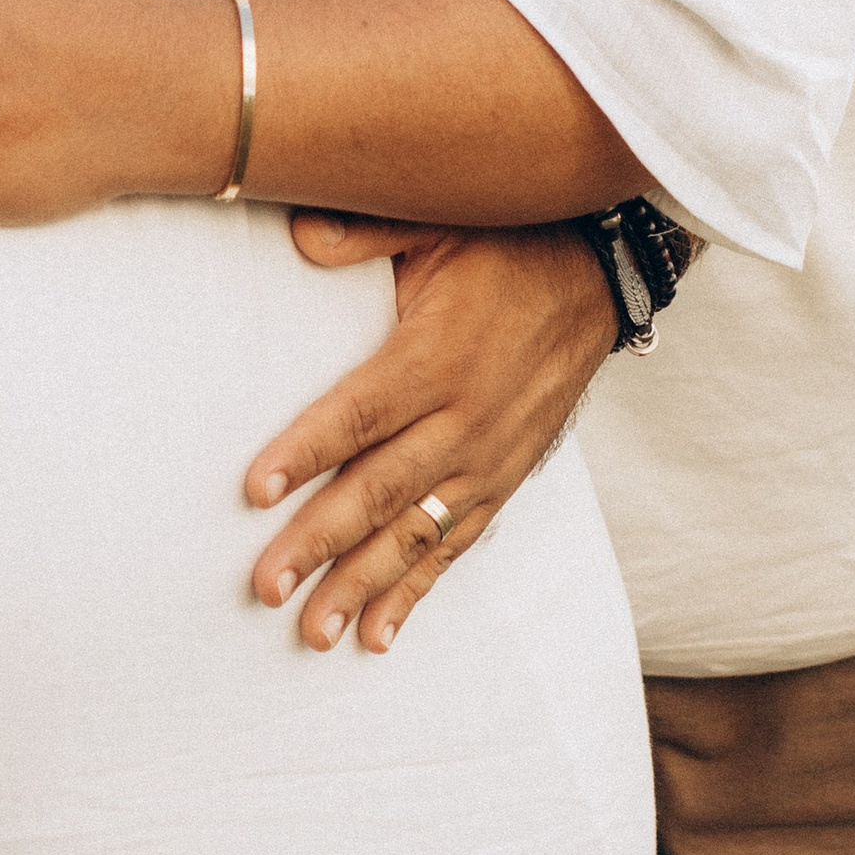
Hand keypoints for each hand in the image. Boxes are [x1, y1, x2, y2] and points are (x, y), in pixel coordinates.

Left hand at [245, 219, 614, 654]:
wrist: (598, 280)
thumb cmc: (504, 244)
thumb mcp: (439, 220)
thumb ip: (368, 232)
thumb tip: (299, 231)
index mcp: (436, 357)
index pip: (358, 413)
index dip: (306, 452)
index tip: (255, 491)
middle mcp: (463, 420)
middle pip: (378, 490)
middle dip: (318, 542)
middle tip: (265, 586)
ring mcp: (486, 459)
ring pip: (415, 534)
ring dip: (362, 585)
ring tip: (313, 635)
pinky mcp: (504, 481)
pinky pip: (457, 547)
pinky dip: (418, 592)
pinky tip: (378, 634)